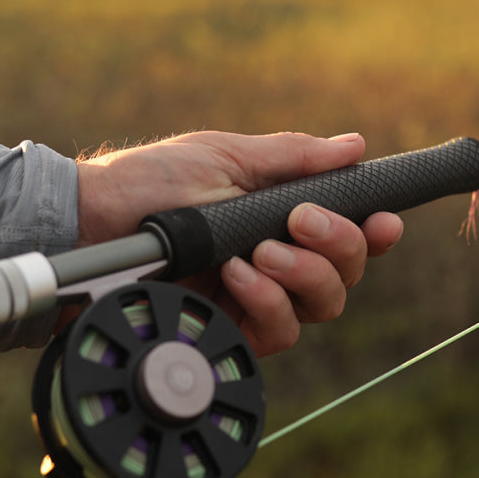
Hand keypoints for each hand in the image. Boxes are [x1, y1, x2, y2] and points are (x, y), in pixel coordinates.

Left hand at [74, 131, 402, 355]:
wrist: (94, 219)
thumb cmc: (154, 181)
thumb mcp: (226, 157)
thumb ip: (293, 159)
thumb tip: (355, 145)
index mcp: (281, 215)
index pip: (346, 232)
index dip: (373, 231)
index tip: (384, 221)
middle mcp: (275, 259)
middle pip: (345, 274)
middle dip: (337, 246)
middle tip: (299, 222)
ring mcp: (253, 297)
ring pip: (321, 307)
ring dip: (302, 275)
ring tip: (261, 251)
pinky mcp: (228, 327)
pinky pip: (278, 332)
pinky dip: (267, 302)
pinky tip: (236, 275)